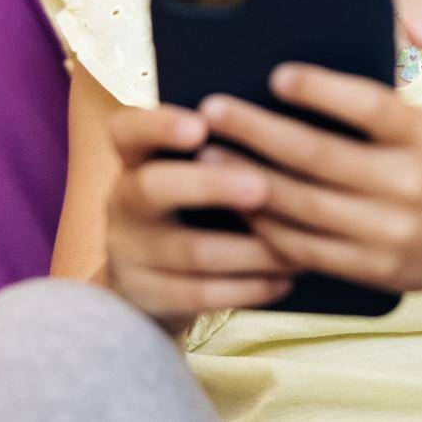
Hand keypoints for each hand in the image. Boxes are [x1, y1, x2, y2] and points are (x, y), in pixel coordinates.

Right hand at [102, 103, 304, 337]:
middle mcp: (123, 200)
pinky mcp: (146, 296)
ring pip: (190, 250)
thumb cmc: (192, 201)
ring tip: (298, 245)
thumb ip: (221, 149)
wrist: (150, 276)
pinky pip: (200, 294)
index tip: (201, 125)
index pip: (128, 129)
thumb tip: (284, 131)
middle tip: (262, 186)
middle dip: (210, 187)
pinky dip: (249, 288)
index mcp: (135, 157)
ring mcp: (127, 251)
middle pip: (154, 188)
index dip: (159, 125)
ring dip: (250, 250)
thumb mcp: (188, 169)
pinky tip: (285, 279)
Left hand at [195, 17, 421, 305]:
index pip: (369, 108)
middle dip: (258, 131)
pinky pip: (308, 249)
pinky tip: (236, 199)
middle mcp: (412, 187)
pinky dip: (267, 226)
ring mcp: (392, 234)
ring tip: (206, 152)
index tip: (276, 74)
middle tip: (212, 108)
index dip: (321, 90)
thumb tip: (411, 18)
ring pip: (304, 207)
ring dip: (248, 178)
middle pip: (320, 157)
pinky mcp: (375, 270)